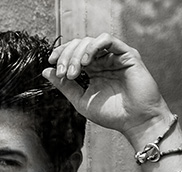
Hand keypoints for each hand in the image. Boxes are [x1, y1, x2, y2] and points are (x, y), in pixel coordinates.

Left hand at [42, 33, 171, 145]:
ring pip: (91, 41)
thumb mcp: (81, 100)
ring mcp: (115, 56)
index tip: (51, 63)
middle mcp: (103, 60)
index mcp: (93, 69)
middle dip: (67, 56)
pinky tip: (86, 62)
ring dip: (77, 53)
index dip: (61, 54)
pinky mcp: (127, 54)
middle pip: (80, 45)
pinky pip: (108, 40)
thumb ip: (64, 86)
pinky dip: (93, 47)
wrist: (135, 121)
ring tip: (74, 71)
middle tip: (63, 73)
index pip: (73, 53)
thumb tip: (46, 71)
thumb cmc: (111, 114)